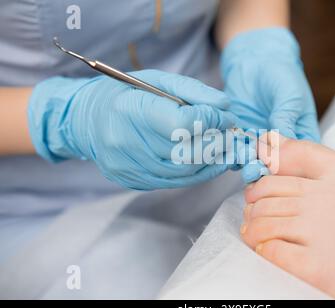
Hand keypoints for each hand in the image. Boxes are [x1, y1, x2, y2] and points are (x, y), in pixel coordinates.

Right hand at [28, 70, 236, 189]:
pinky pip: (174, 182)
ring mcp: (127, 167)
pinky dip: (197, 173)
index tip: (224, 116)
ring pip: (183, 172)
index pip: (182, 124)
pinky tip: (208, 161)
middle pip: (185, 152)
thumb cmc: (124, 95)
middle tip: (230, 134)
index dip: (210, 121)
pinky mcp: (131, 181)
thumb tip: (225, 108)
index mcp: (129, 110)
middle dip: (216, 143)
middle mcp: (125, 142)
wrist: (86, 121)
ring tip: (223, 147)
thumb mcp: (157, 80)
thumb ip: (193, 91)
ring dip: (211, 161)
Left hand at [221, 28, 319, 182]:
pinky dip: (228, 151)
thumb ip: (285, 118)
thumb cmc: (281, 74)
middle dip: (262, 170)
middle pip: (273, 166)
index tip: (275, 169)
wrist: (255, 60)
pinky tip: (225, 148)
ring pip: (252, 160)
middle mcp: (280, 144)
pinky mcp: (239, 136)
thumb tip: (284, 143)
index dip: (288, 169)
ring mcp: (258, 142)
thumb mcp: (289, 95)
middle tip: (253, 170)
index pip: (299, 160)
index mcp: (301, 136)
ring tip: (238, 158)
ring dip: (244, 162)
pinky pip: (233, 149)